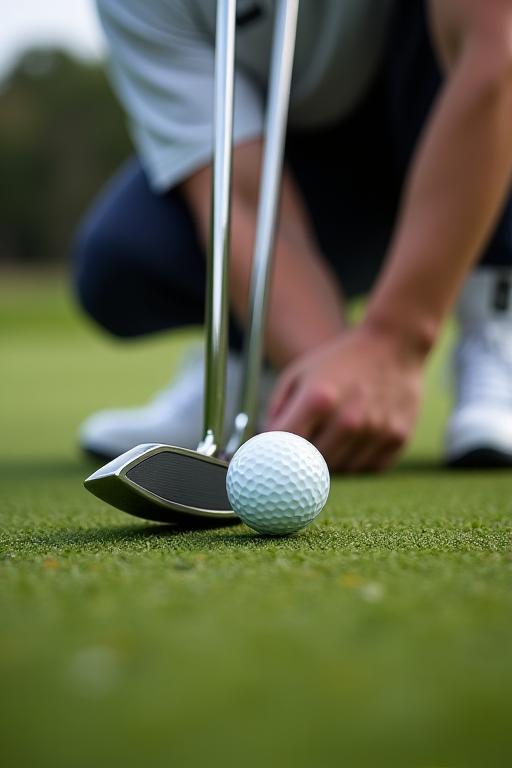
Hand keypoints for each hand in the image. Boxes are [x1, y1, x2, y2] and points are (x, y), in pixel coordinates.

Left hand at [266, 325, 424, 471]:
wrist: (394, 344)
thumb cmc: (339, 359)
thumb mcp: (298, 373)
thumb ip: (277, 410)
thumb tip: (267, 445)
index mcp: (318, 399)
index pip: (286, 446)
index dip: (275, 454)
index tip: (273, 456)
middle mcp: (349, 419)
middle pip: (312, 465)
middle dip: (302, 459)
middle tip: (302, 449)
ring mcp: (376, 431)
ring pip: (341, 470)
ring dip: (330, 461)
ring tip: (331, 438)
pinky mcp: (397, 438)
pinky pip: (368, 468)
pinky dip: (357, 460)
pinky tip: (354, 440)